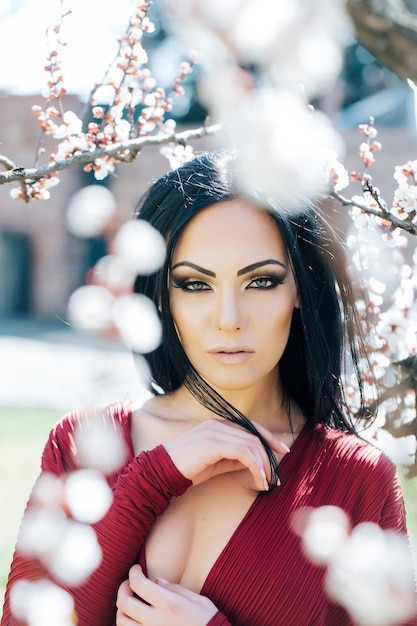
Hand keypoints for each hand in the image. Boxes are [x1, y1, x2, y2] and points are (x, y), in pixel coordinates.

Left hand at [116, 565, 217, 625]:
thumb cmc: (208, 621)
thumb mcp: (197, 599)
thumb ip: (175, 588)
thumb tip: (156, 580)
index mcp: (169, 604)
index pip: (138, 584)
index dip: (133, 572)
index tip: (136, 568)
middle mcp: (156, 621)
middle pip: (124, 602)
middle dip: (122, 588)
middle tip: (129, 583)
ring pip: (121, 621)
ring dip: (122, 608)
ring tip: (130, 601)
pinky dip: (127, 623)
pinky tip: (134, 618)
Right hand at [164, 418, 288, 491]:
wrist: (162, 471)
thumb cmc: (188, 468)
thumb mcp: (216, 462)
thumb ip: (234, 458)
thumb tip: (256, 463)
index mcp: (218, 424)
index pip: (251, 426)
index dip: (269, 437)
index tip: (282, 451)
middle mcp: (218, 424)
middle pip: (254, 435)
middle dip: (269, 456)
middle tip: (276, 477)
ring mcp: (215, 431)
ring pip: (251, 444)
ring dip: (263, 465)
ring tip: (266, 482)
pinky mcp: (213, 443)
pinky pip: (243, 452)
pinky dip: (255, 465)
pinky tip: (258, 479)